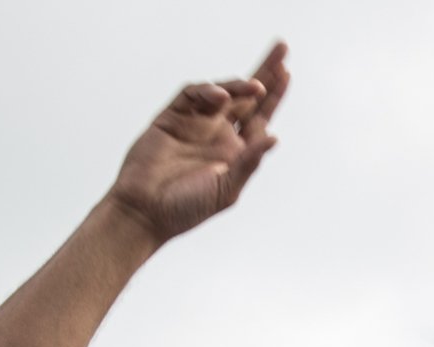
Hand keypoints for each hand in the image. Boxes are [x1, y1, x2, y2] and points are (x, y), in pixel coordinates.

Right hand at [108, 42, 289, 243]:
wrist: (145, 211)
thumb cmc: (187, 209)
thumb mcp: (226, 190)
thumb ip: (249, 163)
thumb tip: (274, 138)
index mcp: (235, 152)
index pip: (260, 118)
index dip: (275, 97)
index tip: (288, 74)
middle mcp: (219, 133)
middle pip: (247, 97)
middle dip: (265, 73)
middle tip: (282, 49)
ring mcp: (196, 123)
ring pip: (222, 93)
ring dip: (240, 85)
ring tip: (257, 86)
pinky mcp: (173, 116)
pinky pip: (193, 95)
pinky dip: (207, 92)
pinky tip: (221, 97)